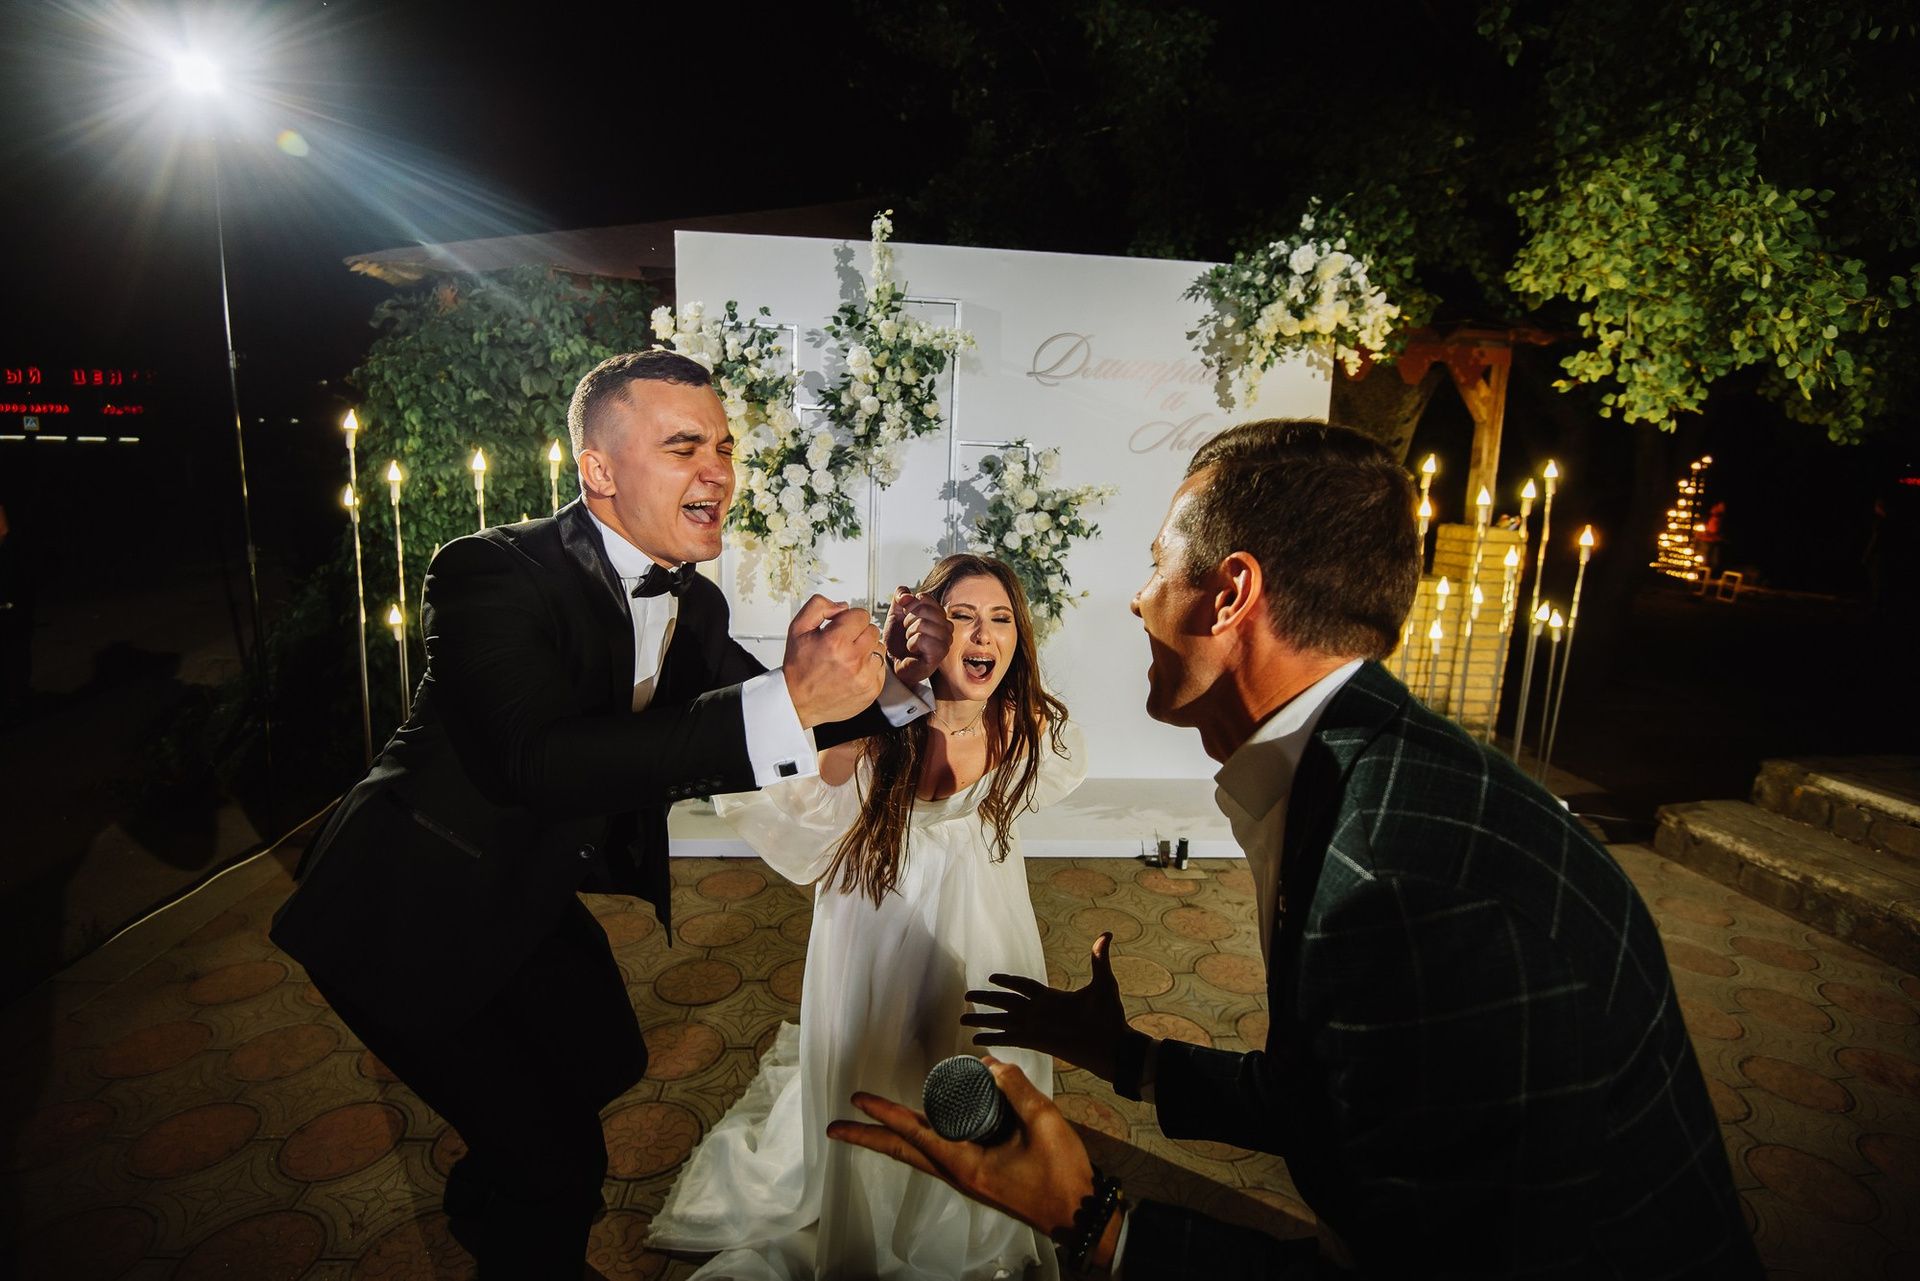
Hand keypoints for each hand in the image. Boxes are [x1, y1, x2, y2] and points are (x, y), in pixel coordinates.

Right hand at [783, 595, 884, 727]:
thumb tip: (843, 606)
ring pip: (879, 648)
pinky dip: (869, 667)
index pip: (861, 615)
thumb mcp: (798, 628)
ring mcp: (864, 677)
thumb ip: (819, 606)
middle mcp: (853, 660)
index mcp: (835, 642)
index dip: (849, 619)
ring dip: (866, 650)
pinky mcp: (872, 690)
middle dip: (858, 633)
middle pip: (873, 630)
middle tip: (842, 644)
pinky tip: (852, 671)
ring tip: (847, 659)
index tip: (839, 629)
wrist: (798, 702)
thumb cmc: (799, 667)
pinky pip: (881, 667)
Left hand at [828, 1057, 1118, 1265]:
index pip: (915, 1132)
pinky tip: (919, 1125)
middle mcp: (958, 1172)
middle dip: (868, 1138)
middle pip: (903, 1151)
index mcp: (966, 1164)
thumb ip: (1018, 1091)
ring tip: (867, 1122)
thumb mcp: (1046, 1124)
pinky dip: (920, 1136)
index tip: (857, 1100)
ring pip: (918, 1152)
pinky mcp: (977, 1174)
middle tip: (835, 1127)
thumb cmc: (1062, 1175)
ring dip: (891, 1137)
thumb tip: (991, 1066)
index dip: (885, 1113)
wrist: (1077, 1213)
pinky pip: (939, 1151)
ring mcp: (966, 1175)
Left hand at [882, 587, 952, 686]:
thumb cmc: (898, 641)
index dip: (909, 607)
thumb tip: (906, 596)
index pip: (924, 598)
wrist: (894, 662)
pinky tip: (914, 650)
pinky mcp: (940, 653)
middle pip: (924, 609)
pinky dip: (912, 644)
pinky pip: (922, 638)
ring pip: (922, 624)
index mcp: (938, 614)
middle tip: (908, 633)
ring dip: (909, 634)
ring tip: (911, 642)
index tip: (906, 619)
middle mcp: (946, 625)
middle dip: (908, 621)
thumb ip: (900, 597)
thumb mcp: (895, 614)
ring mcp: (946, 640)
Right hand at [964, 933, 1129, 1083]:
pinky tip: (976, 1040)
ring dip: (982, 1019)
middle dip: (986, 999)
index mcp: (1051, 997)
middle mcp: (1038, 1011)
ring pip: (1001, 1020)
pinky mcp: (1035, 1042)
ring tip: (961, 1019)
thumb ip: (1099, 960)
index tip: (991, 977)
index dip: (1008, 981)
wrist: (1113, 1046)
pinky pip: (1007, 1038)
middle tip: (966, 995)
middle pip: (1005, 1002)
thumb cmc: (1110, 1016)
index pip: (1023, 986)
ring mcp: (1035, 1027)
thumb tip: (1107, 934)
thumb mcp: (1103, 984)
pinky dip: (991, 1038)